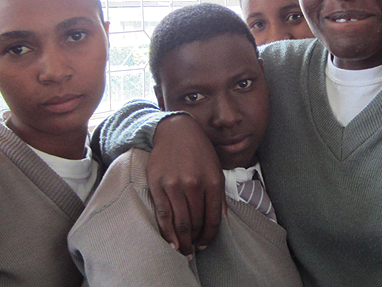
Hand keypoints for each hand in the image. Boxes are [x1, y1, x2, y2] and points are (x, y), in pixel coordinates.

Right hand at [146, 114, 224, 257]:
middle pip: (196, 223)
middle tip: (193, 249)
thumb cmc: (199, 152)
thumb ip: (219, 196)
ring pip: (179, 223)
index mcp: (212, 181)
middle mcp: (194, 184)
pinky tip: (170, 243)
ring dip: (182, 241)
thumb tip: (223, 222)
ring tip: (183, 250)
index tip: (205, 245)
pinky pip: (163, 215)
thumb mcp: (216, 170)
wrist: (176, 131)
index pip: (213, 219)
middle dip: (195, 240)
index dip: (209, 236)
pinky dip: (167, 233)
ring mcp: (174, 185)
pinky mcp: (157, 185)